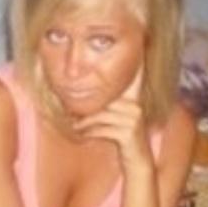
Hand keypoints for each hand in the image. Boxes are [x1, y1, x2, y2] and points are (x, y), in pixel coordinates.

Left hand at [70, 63, 152, 177]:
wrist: (138, 162)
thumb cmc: (123, 138)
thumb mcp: (115, 119)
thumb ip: (106, 107)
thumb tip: (81, 100)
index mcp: (134, 99)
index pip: (134, 76)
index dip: (136, 61)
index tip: (138, 44)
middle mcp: (136, 106)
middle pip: (105, 99)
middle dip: (87, 106)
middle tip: (69, 109)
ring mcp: (134, 119)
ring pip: (101, 114)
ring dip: (85, 121)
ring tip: (74, 125)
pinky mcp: (129, 132)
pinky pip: (103, 128)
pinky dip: (89, 132)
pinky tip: (82, 134)